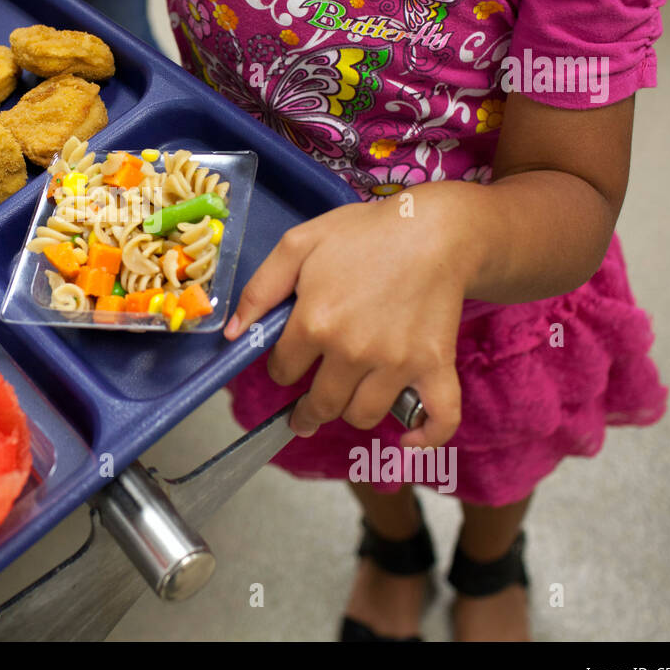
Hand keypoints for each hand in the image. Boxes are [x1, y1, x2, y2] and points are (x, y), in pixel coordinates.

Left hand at [223, 190, 471, 447]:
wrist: (433, 229)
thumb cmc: (363, 233)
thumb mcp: (298, 245)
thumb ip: (260, 289)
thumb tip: (232, 335)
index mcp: (314, 322)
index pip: (284, 371)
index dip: (282, 368)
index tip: (291, 361)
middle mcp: (352, 351)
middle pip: (321, 404)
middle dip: (306, 411)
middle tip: (304, 413)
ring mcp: (396, 363)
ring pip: (363, 415)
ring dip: (350, 413)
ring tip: (346, 403)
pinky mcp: (435, 366)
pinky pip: (438, 418)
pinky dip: (425, 437)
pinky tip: (407, 440)